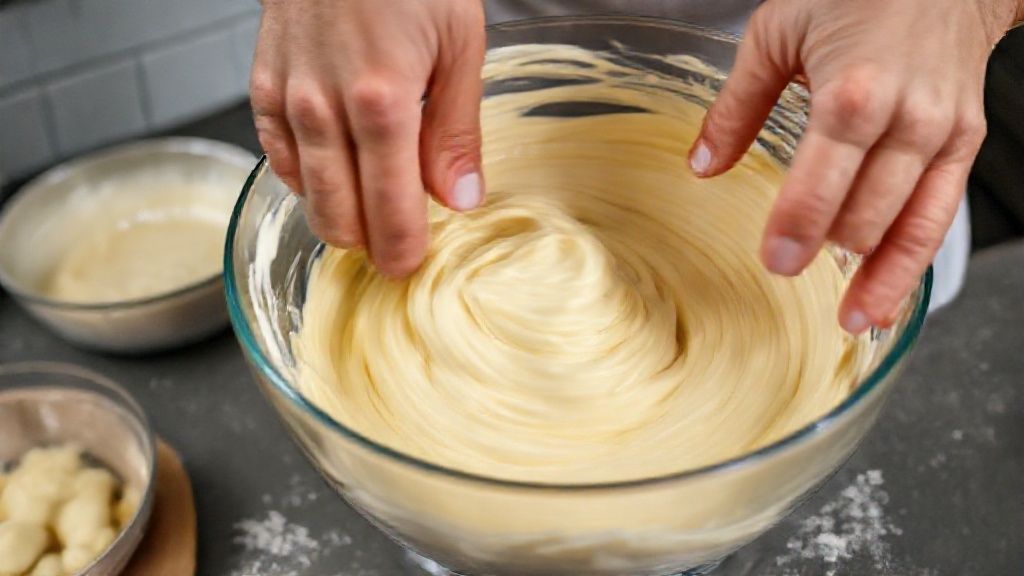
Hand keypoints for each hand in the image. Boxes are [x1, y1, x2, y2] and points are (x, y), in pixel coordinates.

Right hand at [250, 0, 485, 276]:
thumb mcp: (459, 44)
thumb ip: (455, 131)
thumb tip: (461, 199)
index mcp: (382, 102)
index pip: (390, 210)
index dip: (402, 251)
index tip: (413, 267)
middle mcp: (325, 109)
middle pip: (341, 217)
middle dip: (371, 246)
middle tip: (397, 250)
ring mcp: (287, 101)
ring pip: (306, 197)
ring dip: (339, 219)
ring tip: (369, 220)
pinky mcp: (262, 89)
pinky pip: (279, 161)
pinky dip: (306, 181)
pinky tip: (333, 176)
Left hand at [690, 0, 1022, 332]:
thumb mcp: (778, 32)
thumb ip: (738, 105)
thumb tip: (703, 164)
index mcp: (855, 90)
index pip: (822, 179)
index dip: (797, 227)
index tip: (774, 262)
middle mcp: (907, 118)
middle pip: (868, 211)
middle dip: (828, 252)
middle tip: (788, 277)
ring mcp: (942, 134)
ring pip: (914, 225)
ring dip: (882, 279)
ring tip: (853, 320)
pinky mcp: (964, 144)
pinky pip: (943, 215)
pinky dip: (917, 260)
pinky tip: (893, 292)